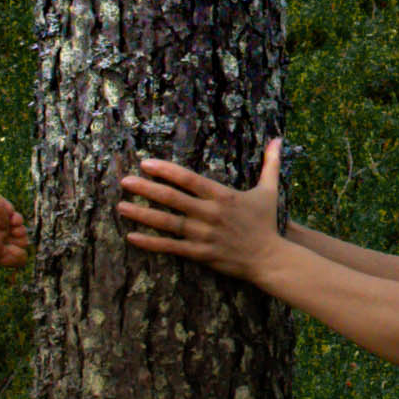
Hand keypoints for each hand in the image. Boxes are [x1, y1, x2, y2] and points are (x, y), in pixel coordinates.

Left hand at [113, 140, 289, 276]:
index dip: (166, 170)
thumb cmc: (266, 223)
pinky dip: (151, 243)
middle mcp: (210, 214)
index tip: (145, 163)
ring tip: (120, 206)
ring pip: (167, 223)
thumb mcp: (269, 190)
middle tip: (124, 181)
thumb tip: (278, 139)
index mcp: (222, 196)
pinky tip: (132, 236)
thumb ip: (270, 164)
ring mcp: (203, 235)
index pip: (189, 179)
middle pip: (172, 199)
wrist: (270, 258)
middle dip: (146, 189)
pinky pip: (171, 248)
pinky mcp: (201, 254)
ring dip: (142, 214)